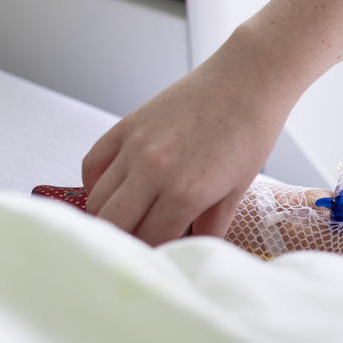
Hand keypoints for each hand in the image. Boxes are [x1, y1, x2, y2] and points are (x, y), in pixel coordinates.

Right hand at [82, 31, 297, 244]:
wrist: (246, 82)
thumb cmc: (249, 134)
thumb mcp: (237, 190)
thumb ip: (211, 226)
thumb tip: (194, 250)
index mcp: (185, 192)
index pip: (151, 240)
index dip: (154, 255)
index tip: (158, 261)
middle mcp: (153, 171)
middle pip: (115, 225)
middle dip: (125, 243)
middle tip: (138, 248)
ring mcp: (134, 147)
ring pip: (98, 199)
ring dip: (109, 218)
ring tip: (127, 225)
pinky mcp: (125, 127)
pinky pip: (93, 165)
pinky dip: (95, 185)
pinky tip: (112, 194)